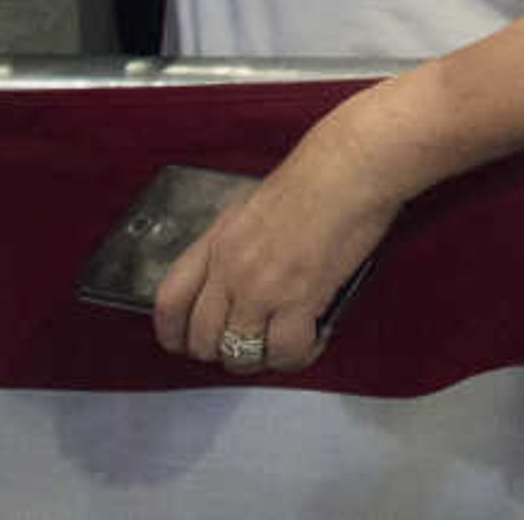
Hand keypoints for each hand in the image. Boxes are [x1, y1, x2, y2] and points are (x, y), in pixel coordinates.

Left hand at [154, 115, 403, 378]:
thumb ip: (234, 248)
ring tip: (285, 341)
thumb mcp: (252, 208)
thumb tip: (236, 286)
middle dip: (225, 351)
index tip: (190, 343)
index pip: (170, 303)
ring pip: (240, 354)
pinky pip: (284, 353)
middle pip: (203, 340)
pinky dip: (298, 354)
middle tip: (253, 343)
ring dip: (262, 357)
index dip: (175, 334)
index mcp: (215, 242)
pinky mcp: (299, 299)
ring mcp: (261, 287)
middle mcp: (230, 269)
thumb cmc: (315, 177)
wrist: (353, 166)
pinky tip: (313, 337)